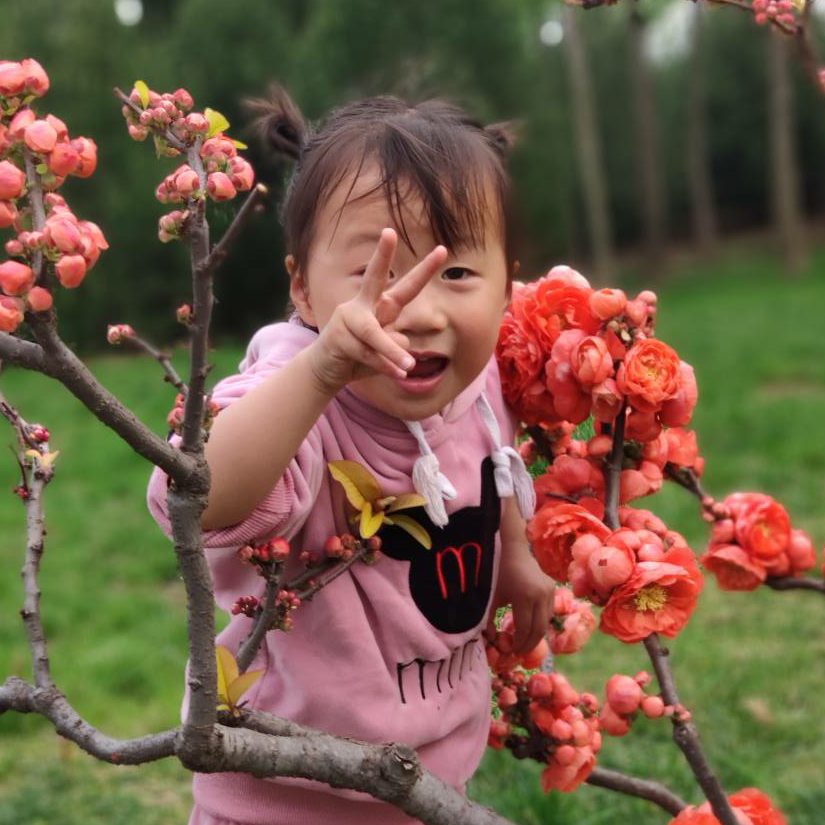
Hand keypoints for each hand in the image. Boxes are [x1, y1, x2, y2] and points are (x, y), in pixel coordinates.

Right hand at [308, 228, 447, 393]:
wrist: (328, 369)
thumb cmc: (361, 355)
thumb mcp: (386, 350)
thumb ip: (396, 343)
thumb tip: (397, 340)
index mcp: (382, 305)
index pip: (407, 286)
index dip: (425, 270)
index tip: (443, 250)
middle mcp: (364, 304)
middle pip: (374, 277)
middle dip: (382, 254)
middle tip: (389, 232)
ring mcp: (348, 318)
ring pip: (377, 334)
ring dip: (392, 353)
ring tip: (408, 366)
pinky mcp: (338, 336)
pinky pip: (369, 353)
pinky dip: (384, 366)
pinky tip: (396, 373)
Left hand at [488, 540, 554, 654]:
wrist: (513, 550)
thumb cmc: (499, 573)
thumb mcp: (491, 597)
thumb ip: (488, 620)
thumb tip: (490, 641)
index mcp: (524, 596)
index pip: (525, 629)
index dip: (519, 644)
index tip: (510, 652)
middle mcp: (540, 595)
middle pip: (539, 629)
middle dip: (529, 645)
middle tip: (519, 654)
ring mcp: (549, 591)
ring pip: (546, 622)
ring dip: (536, 636)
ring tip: (524, 644)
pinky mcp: (552, 589)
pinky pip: (549, 612)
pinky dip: (540, 623)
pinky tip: (529, 629)